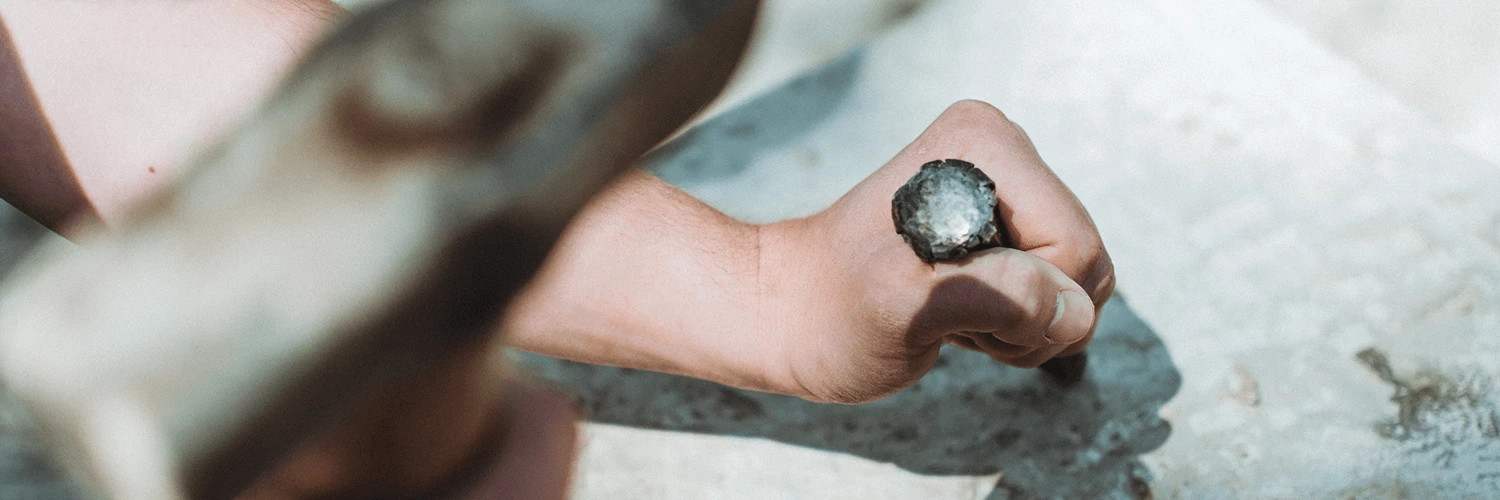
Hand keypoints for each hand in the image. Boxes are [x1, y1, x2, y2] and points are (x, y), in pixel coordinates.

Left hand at [760, 100, 1113, 403]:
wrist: (789, 315)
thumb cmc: (831, 313)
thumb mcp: (902, 307)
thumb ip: (994, 296)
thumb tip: (1071, 308)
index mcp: (982, 146)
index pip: (1072, 245)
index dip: (1029, 303)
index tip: (954, 312)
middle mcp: (1002, 151)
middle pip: (1085, 263)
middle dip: (1031, 316)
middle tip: (953, 321)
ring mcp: (1006, 186)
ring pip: (1078, 283)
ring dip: (1024, 324)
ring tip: (953, 318)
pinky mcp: (1005, 221)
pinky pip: (1059, 288)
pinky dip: (1017, 321)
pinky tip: (960, 315)